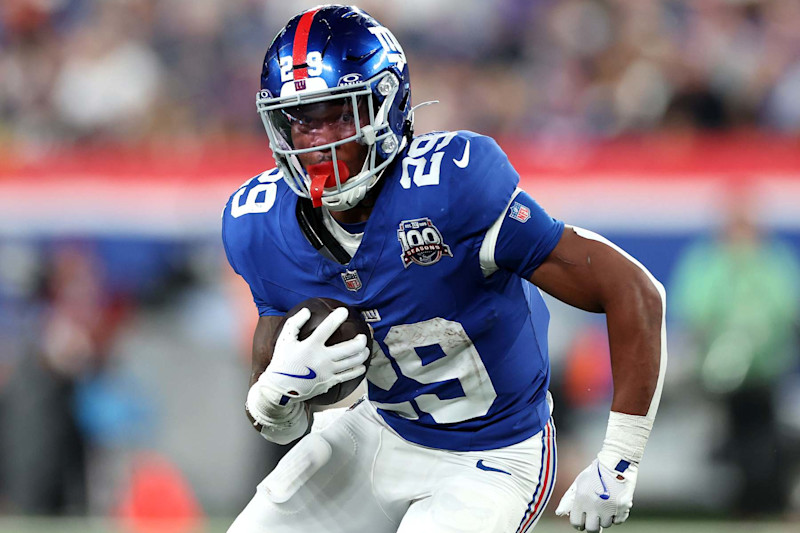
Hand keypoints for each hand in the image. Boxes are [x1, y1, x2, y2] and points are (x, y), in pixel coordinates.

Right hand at [248, 307, 368, 422]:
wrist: (280, 389)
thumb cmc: (282, 361)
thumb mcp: (284, 339)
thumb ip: (295, 323)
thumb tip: (307, 310)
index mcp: (311, 346)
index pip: (328, 328)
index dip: (337, 317)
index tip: (344, 311)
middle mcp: (322, 359)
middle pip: (350, 348)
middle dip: (361, 340)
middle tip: (363, 336)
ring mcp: (328, 372)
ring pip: (353, 361)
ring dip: (363, 354)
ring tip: (365, 349)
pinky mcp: (330, 382)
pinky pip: (349, 375)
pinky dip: (358, 369)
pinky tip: (361, 365)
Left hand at [555, 456, 637, 531]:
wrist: (617, 462)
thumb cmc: (596, 472)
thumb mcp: (579, 482)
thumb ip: (569, 498)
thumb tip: (559, 512)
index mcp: (581, 498)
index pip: (576, 523)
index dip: (579, 524)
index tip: (582, 522)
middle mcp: (594, 505)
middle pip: (592, 529)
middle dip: (592, 525)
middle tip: (595, 519)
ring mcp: (609, 508)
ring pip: (606, 524)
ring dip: (605, 518)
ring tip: (606, 505)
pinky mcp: (623, 507)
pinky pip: (618, 521)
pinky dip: (616, 516)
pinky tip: (614, 504)